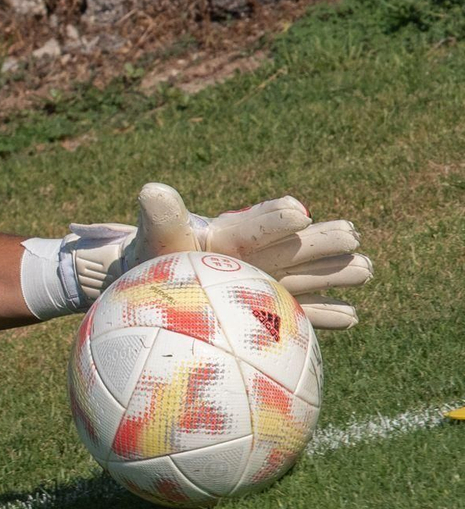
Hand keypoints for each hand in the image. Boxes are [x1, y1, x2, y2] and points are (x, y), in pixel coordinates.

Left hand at [64, 183, 371, 328]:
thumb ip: (160, 220)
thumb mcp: (152, 242)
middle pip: (289, 250)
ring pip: (301, 279)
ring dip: (332, 274)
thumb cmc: (147, 264)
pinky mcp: (263, 312)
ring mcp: (260, 284)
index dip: (274, 219)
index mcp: (224, 238)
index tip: (298, 212)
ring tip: (364, 268)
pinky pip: (296, 315)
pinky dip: (321, 315)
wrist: (145, 295)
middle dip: (319, 243)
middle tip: (351, 235)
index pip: (251, 226)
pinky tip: (352, 317)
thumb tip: (153, 191)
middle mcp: (250, 259)